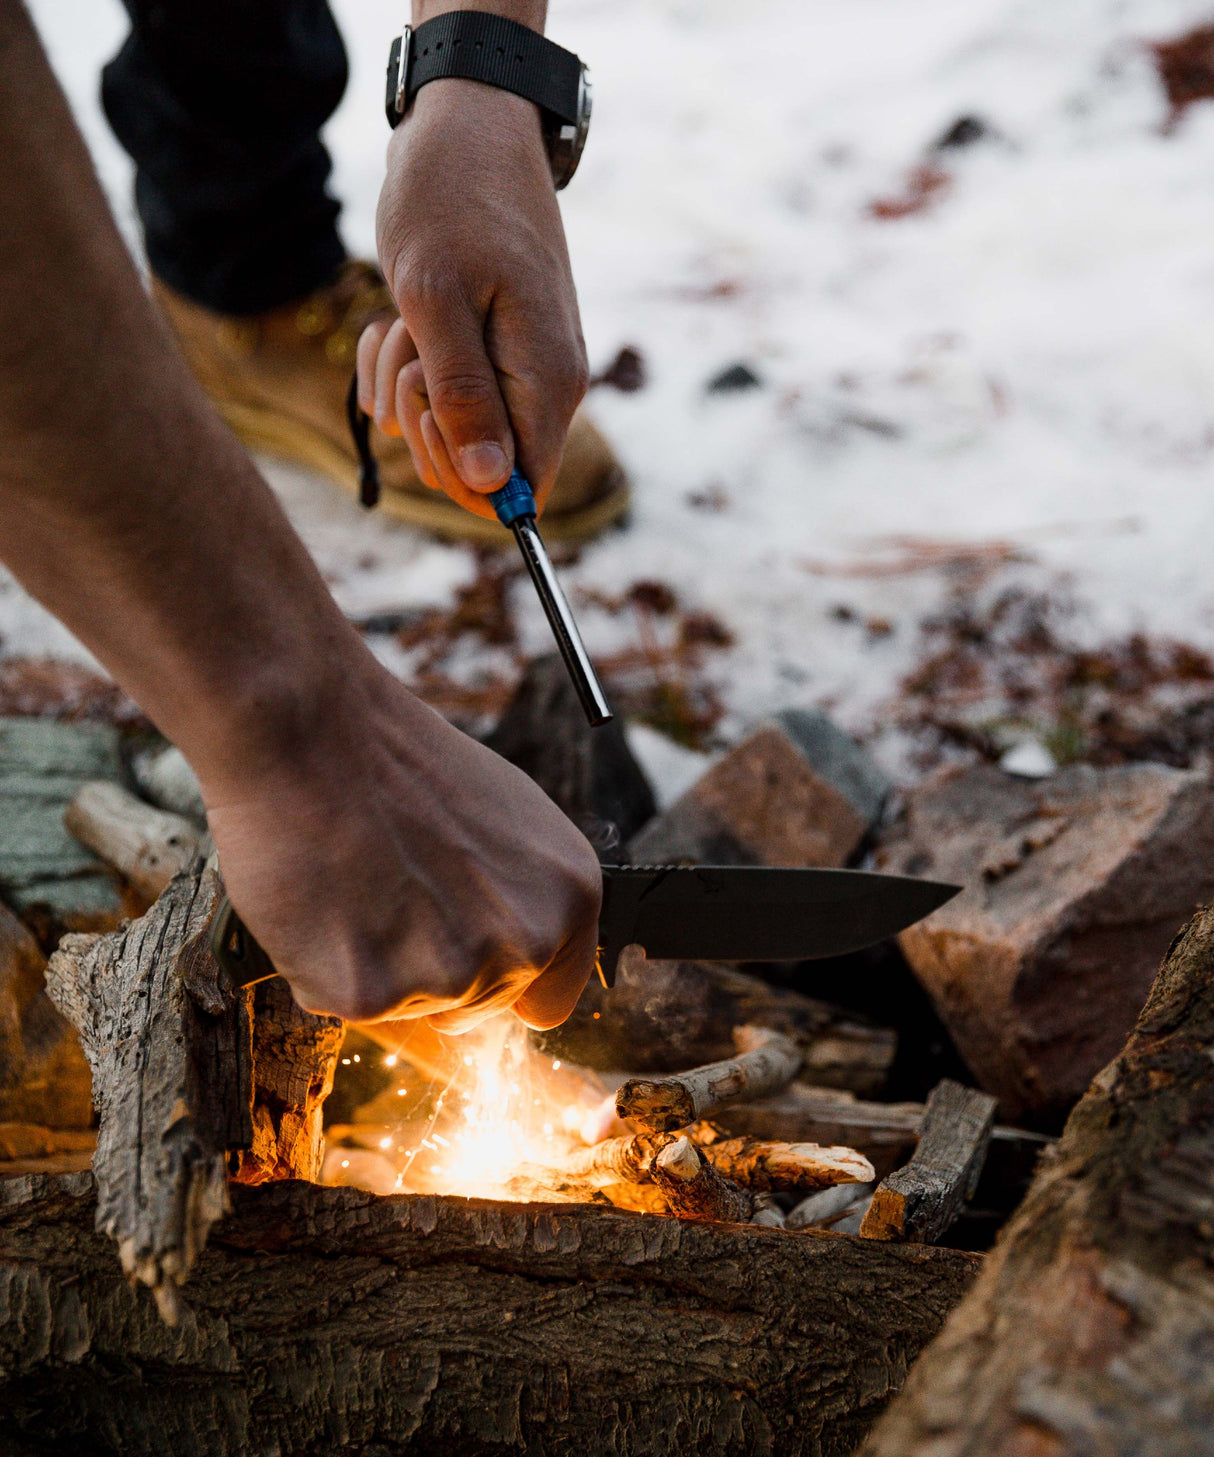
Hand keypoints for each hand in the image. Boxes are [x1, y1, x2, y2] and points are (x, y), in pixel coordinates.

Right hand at [200, 661, 601, 1031]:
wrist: (313, 732)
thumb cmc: (399, 760)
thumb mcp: (505, 819)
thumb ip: (520, 895)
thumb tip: (509, 953)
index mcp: (569, 897)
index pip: (549, 1000)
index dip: (502, 987)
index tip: (467, 961)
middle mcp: (524, 944)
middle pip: (473, 1011)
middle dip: (431, 969)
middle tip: (391, 890)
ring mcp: (450, 974)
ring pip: (406, 1006)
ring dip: (375, 962)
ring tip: (357, 879)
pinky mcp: (370, 995)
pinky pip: (340, 1003)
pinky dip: (320, 963)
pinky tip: (322, 898)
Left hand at [357, 78, 587, 521]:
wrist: (469, 121)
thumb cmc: (449, 198)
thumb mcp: (435, 299)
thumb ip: (464, 396)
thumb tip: (491, 485)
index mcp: (548, 381)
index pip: (522, 491)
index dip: (463, 480)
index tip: (423, 418)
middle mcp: (550, 383)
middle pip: (484, 471)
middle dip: (426, 427)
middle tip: (409, 359)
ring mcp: (526, 365)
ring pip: (457, 430)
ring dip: (408, 389)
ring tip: (402, 324)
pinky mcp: (500, 348)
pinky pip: (448, 394)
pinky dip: (407, 368)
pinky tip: (394, 325)